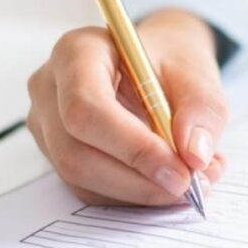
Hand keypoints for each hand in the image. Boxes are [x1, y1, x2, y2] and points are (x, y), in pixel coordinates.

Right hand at [26, 9, 227, 204]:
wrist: (154, 66)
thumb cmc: (169, 63)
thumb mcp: (197, 75)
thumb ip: (201, 110)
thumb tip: (194, 155)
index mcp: (76, 53)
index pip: (86, 108)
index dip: (133, 147)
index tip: (181, 170)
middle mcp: (49, 90)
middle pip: (76, 152)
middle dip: (138, 180)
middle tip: (191, 186)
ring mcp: (47, 126)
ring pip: (81, 179)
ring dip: (140, 192)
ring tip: (192, 181)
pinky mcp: (57, 155)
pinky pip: (89, 189)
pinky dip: (134, 194)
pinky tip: (168, 181)